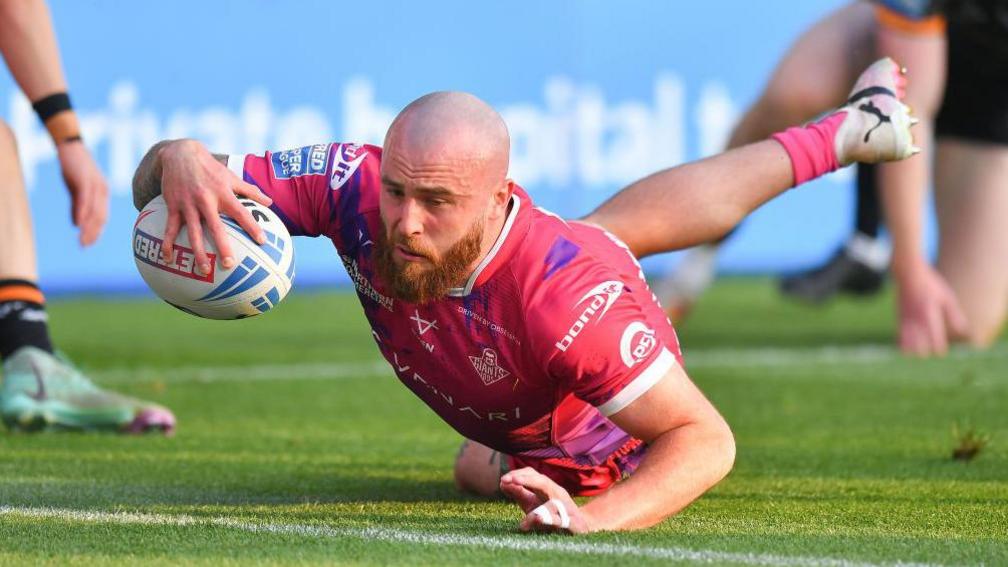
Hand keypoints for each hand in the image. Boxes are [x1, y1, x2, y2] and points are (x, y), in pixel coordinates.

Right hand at [57, 140, 107, 245]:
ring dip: (88, 227)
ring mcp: (95, 185)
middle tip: (85, 246)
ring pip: (94, 210)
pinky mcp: (84, 179)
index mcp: (103, 194)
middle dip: (93, 233)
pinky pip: (85, 199)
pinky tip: (78, 224)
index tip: (90, 243)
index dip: (97, 231)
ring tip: (82, 240)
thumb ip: (78, 207)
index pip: (103, 217)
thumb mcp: (76, 189)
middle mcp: (102, 191)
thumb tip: (77, 225)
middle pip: (100, 216)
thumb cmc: (74, 168)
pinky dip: (82, 212)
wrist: (70, 147)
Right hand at [158, 140, 271, 273]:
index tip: (262, 242)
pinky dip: (168, 243)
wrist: (179, 153)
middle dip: (222, 246)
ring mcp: (188, 204)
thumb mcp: (231, 176)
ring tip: (203, 270)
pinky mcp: (173, 206)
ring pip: (192, 232)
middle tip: (229, 264)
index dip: (252, 227)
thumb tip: (270, 202)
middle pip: (215, 227)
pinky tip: (167, 258)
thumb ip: (250, 191)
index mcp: (223, 193)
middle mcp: (206, 200)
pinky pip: (170, 228)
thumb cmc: (210, 168)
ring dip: (197, 252)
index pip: (241, 212)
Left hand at [500, 467, 590, 533]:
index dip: (518, 475)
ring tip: (523, 508)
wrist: (582, 526)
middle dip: (526, 480)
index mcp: (547, 488)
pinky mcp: (574, 525)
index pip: (533, 475)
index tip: (503, 479)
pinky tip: (539, 521)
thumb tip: (502, 483)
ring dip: (538, 507)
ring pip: (553, 504)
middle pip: (543, 482)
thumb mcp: (533, 502)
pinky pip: (563, 521)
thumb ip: (519, 493)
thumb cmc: (553, 513)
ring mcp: (567, 509)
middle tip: (510, 480)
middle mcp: (558, 494)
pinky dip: (551, 520)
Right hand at [895, 261, 967, 356]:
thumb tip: (963, 330)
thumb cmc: (930, 284)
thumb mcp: (946, 297)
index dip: (937, 345)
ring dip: (910, 347)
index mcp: (930, 312)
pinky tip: (904, 348)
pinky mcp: (899, 315)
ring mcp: (906, 315)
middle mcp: (917, 316)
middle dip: (922, 349)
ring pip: (906, 337)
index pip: (934, 334)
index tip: (940, 352)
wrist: (908, 272)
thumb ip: (954, 314)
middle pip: (919, 339)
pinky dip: (902, 340)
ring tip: (914, 354)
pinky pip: (899, 331)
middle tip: (926, 354)